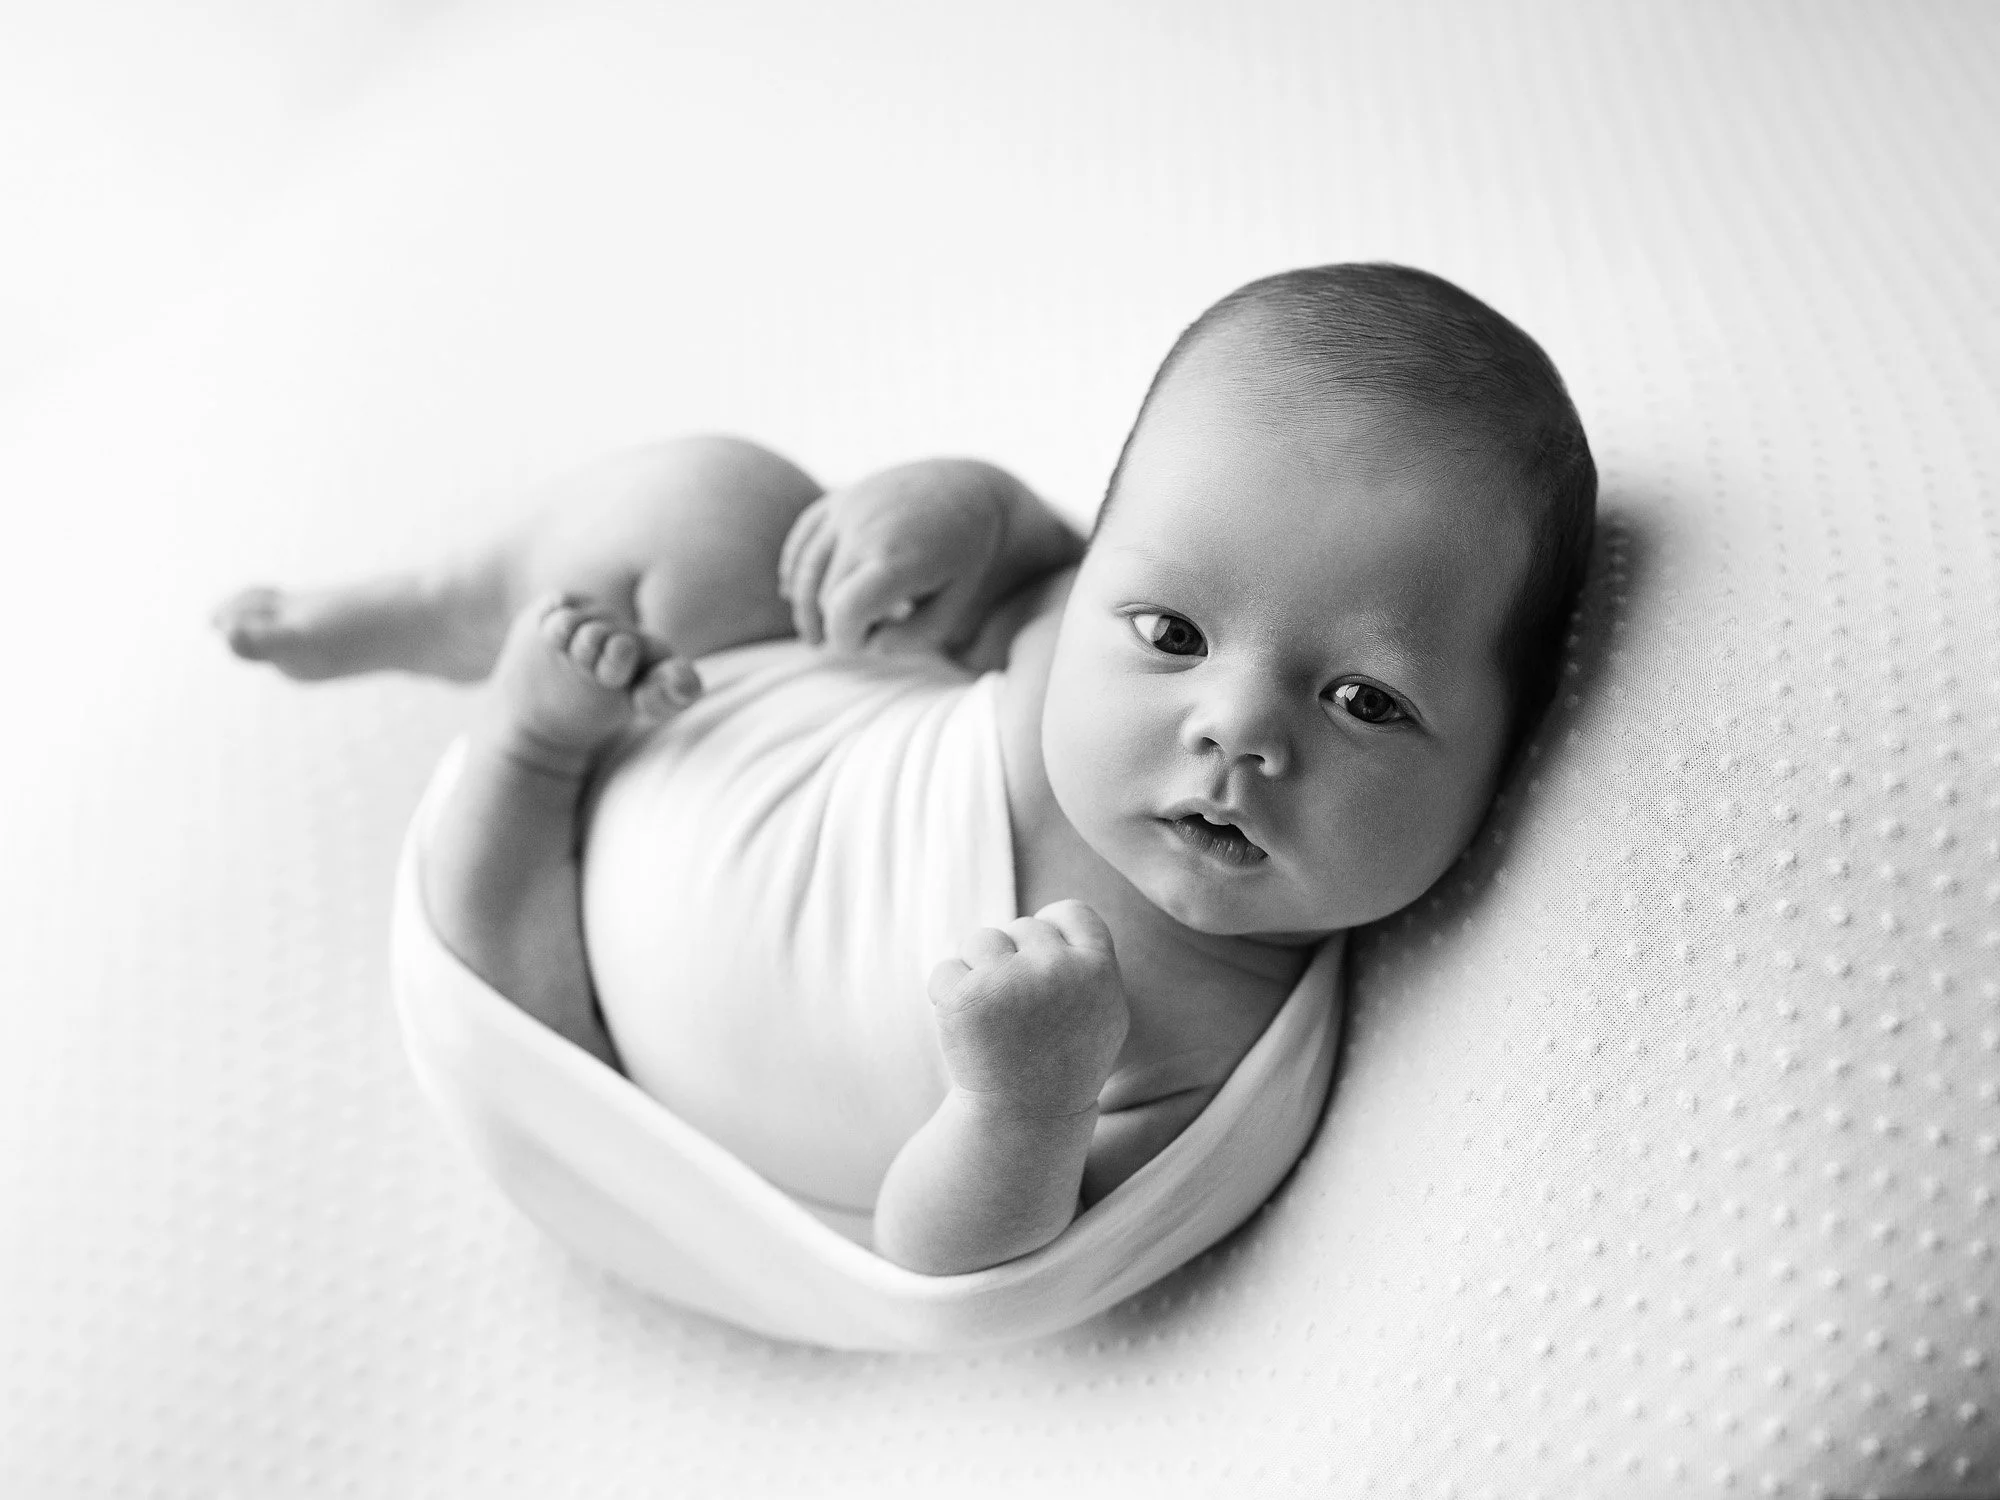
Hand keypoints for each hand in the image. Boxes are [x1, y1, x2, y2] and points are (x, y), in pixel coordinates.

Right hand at [776, 462, 1007, 654]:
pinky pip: (801, 539)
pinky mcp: (838, 498)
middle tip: (857, 638)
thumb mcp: (955, 605)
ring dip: (805, 607)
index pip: (844, 612)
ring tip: (814, 636)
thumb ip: (914, 638)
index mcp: (896, 558)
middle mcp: (864, 528)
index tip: (860, 647)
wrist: (969, 489)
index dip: (845, 640)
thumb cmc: (965, 557)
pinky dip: (793, 570)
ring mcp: (847, 508)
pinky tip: (793, 594)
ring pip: (806, 571)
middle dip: (833, 626)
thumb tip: (868, 644)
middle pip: (824, 596)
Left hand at [928, 901, 1128, 1117]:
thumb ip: (1086, 962)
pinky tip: (969, 1031)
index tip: (1042, 962)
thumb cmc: (1062, 1060)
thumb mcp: (1100, 1013)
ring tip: (994, 1018)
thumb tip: (1049, 914)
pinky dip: (948, 996)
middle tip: (1020, 1012)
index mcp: (1098, 972)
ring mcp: (1007, 983)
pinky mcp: (963, 999)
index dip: (1053, 930)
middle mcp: (1056, 971)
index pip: (1071, 913)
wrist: (1021, 1118)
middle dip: (1013, 960)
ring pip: (980, 940)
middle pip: (1022, 927)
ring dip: (978, 971)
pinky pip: (946, 969)